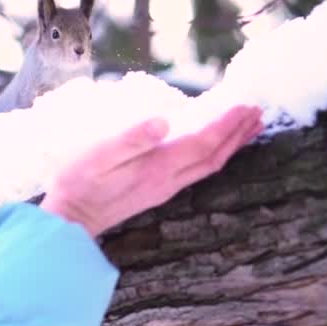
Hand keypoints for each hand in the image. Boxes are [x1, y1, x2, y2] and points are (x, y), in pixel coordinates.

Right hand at [40, 105, 262, 236]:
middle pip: (213, 157)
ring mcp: (163, 189)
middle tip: (257, 113)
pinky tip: (212, 150)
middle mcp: (167, 181)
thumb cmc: (78, 184)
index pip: (201, 143)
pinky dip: (212, 157)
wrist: (70, 220)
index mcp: (156, 167)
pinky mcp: (156, 193)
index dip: (225, 124)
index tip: (244, 104)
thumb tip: (164, 120)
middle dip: (236, 134)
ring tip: (247, 129)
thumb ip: (131, 138)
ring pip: (207, 167)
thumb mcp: (97, 156)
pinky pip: (196, 173)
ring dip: (230, 147)